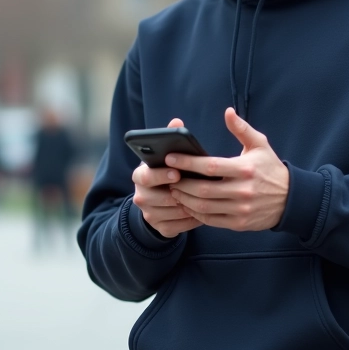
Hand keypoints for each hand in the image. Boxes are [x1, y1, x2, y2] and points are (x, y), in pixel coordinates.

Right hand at [132, 118, 202, 238]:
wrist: (160, 202)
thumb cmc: (167, 173)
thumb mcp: (164, 157)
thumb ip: (170, 140)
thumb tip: (177, 121)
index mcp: (140, 176)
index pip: (145, 176)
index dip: (161, 175)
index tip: (177, 173)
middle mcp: (140, 196)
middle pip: (159, 197)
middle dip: (180, 192)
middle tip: (198, 188)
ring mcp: (150, 214)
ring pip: (173, 212)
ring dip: (190, 205)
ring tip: (208, 198)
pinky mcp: (161, 229)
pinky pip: (181, 226)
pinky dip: (194, 218)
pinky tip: (207, 210)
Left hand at [167, 108, 288, 231]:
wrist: (291, 199)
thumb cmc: (270, 168)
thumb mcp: (260, 145)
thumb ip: (242, 128)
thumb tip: (227, 111)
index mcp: (245, 169)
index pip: (210, 166)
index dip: (187, 162)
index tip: (170, 157)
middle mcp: (243, 190)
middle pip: (203, 189)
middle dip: (181, 184)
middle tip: (169, 178)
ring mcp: (241, 209)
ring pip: (204, 206)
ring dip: (185, 199)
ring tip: (175, 191)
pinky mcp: (239, 223)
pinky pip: (211, 220)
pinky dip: (196, 213)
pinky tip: (188, 205)